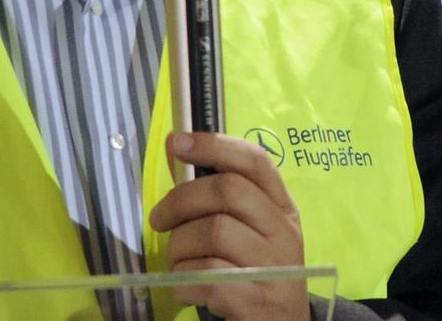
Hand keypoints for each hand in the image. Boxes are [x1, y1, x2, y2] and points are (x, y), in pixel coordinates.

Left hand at [148, 131, 306, 320]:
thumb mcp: (252, 230)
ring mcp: (273, 266)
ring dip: (179, 246)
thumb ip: (220, 195)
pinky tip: (185, 286)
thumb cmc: (257, 271)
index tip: (177, 143)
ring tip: (177, 261)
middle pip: (227, 192)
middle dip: (180, 201)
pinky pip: (205, 276)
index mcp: (282, 206)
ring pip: (213, 232)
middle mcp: (283, 231)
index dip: (214, 145)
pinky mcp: (255, 299)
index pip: (255, 161)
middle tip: (159, 220)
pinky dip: (183, 279)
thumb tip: (176, 147)